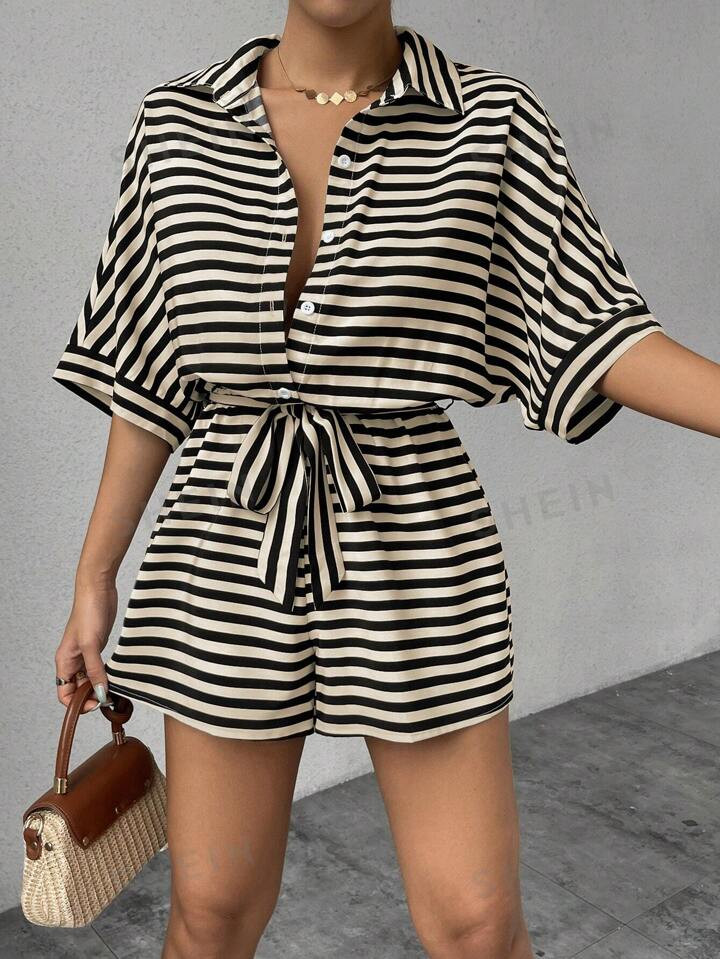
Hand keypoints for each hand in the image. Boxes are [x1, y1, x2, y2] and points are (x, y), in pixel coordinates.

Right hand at [55, 578, 117, 712]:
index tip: (96, 703)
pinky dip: (106, 674)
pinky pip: (99, 668)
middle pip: (78, 689)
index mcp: (64, 661)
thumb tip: (100, 692)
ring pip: (89, 679)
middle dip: (91, 696)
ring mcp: (85, 654)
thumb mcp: (91, 644)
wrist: (98, 589)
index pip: (65, 694)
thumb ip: (95, 670)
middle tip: (109, 698)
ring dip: (100, 686)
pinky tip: (116, 677)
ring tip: (115, 689)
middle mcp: (72, 660)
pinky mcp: (97, 647)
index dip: (78, 703)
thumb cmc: (88, 612)